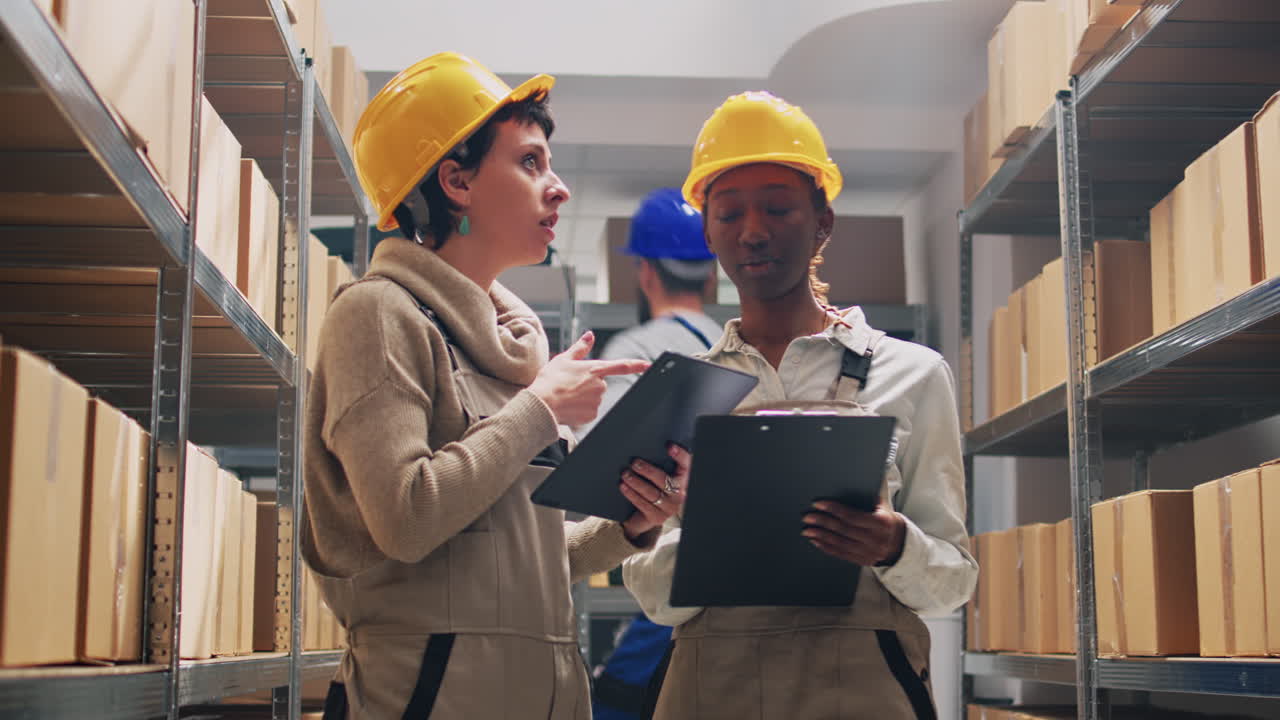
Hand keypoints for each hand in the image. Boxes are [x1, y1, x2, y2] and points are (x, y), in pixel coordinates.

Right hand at [528, 331, 648, 426]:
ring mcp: (597, 402)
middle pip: (600, 384)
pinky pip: (589, 410)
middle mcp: (600, 386)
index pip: (622, 366)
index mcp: (595, 369)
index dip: (637, 365)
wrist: (542, 405)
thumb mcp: (563, 359)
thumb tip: (590, 335)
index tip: (648, 364)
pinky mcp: (592, 415)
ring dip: (583, 396)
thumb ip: (580, 348)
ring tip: (567, 395)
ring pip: (594, 398)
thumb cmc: (550, 381)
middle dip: (588, 384)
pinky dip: (581, 409)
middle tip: (570, 385)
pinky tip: (569, 406)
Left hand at [619, 444, 690, 538]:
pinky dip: (631, 494)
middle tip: (634, 463)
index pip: (686, 465)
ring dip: (636, 482)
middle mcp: (679, 494)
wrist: (642, 517)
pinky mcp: (657, 517)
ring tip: (625, 474)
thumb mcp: (656, 477)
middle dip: (648, 470)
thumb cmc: (651, 489)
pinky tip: (623, 487)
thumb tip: (644, 448)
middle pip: (664, 480)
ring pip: (651, 492)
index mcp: (682, 480)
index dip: (680, 455)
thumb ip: (658, 464)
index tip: (670, 446)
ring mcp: (669, 507)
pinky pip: (643, 504)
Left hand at [802, 499, 906, 566]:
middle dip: (823, 522)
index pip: (852, 516)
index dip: (833, 509)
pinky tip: (815, 541)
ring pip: (840, 544)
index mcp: (881, 523)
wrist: (899, 543)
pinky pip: (841, 554)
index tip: (818, 503)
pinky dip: (826, 547)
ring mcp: (869, 552)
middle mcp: (875, 539)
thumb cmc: (886, 519)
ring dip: (821, 536)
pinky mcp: (862, 560)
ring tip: (807, 530)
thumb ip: (871, 492)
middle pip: (843, 530)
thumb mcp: (883, 505)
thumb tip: (861, 472)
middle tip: (808, 517)